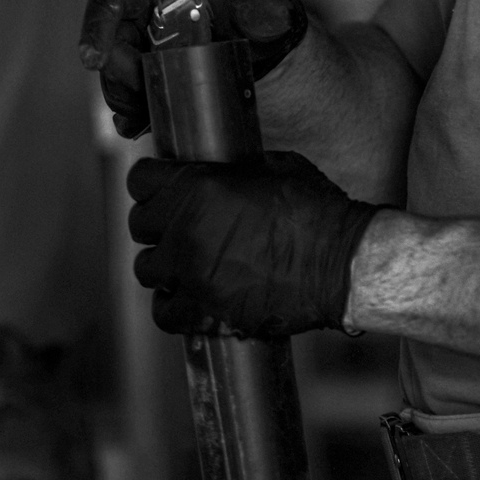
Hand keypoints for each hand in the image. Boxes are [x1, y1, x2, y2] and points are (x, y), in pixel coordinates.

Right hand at [79, 0, 307, 137]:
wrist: (251, 41)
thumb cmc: (248, 14)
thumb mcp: (258, 11)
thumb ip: (265, 14)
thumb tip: (274, 18)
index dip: (96, 26)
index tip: (92, 60)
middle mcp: (138, 15)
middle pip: (109, 46)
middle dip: (122, 78)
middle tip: (146, 97)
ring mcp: (136, 45)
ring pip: (113, 76)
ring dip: (127, 100)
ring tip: (150, 113)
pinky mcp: (141, 74)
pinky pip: (124, 96)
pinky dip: (131, 114)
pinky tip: (142, 126)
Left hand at [127, 152, 379, 338]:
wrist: (340, 264)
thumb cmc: (314, 209)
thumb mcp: (272, 166)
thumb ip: (231, 170)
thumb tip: (216, 170)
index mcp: (198, 187)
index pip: (141, 179)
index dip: (153, 180)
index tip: (162, 184)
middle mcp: (185, 230)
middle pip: (139, 223)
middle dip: (157, 220)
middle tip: (180, 221)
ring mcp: (190, 275)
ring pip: (147, 268)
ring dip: (165, 262)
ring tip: (187, 259)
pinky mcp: (202, 312)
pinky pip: (163, 311)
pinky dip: (173, 302)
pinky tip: (191, 293)